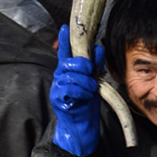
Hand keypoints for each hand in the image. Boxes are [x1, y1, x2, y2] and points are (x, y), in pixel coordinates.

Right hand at [50, 25, 102, 156]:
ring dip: (86, 83)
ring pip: (72, 76)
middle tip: (91, 76)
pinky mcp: (57, 98)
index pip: (65, 52)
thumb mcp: (94, 82)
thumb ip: (95, 66)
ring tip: (91, 90)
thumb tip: (99, 48)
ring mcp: (57, 87)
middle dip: (84, 66)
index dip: (64, 41)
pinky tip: (84, 97)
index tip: (65, 28)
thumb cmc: (87, 105)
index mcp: (68, 71)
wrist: (82, 128)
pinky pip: (70, 88)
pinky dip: (81, 92)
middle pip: (70, 62)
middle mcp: (60, 77)